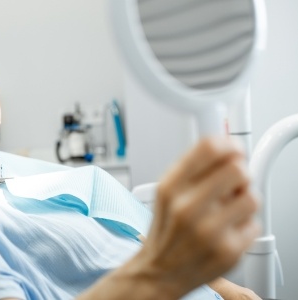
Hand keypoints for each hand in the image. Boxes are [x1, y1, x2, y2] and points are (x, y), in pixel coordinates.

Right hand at [139, 136, 260, 297]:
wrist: (160, 271)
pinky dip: (245, 225)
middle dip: (239, 174)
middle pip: (237, 169)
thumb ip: (193, 167)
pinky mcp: (228, 251)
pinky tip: (227, 230)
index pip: (209, 148)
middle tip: (232, 183)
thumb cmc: (167, 230)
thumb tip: (227, 145)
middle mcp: (187, 208)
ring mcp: (209, 231)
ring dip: (244, 200)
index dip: (228, 144)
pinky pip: (255, 224)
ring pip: (251, 197)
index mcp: (170, 188)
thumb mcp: (167, 192)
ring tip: (230, 209)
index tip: (233, 150)